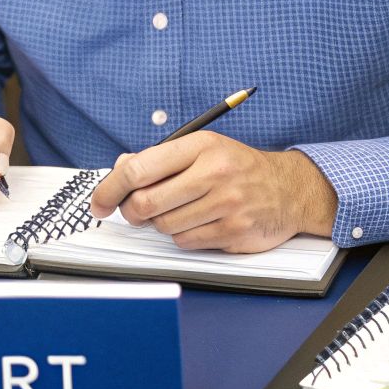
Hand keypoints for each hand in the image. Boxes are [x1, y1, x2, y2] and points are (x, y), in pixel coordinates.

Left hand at [86, 133, 337, 253]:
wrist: (289, 190)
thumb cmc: (236, 168)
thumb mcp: (200, 150)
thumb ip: (158, 159)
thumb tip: (118, 171)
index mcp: (200, 146)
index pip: (139, 168)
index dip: (110, 188)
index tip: (99, 202)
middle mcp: (213, 173)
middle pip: (146, 203)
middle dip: (131, 212)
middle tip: (135, 211)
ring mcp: (226, 204)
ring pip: (164, 226)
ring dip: (161, 224)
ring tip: (179, 211)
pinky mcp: (233, 232)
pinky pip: (185, 242)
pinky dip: (182, 236)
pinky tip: (197, 222)